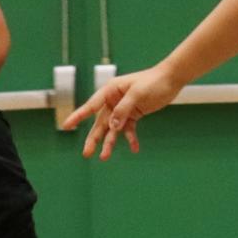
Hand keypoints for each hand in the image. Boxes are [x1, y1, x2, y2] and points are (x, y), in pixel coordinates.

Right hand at [62, 65, 183, 159]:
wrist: (171, 79)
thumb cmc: (153, 81)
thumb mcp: (137, 94)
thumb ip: (123, 109)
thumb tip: (113, 126)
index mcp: (110, 91)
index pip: (91, 105)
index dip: (78, 116)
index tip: (66, 125)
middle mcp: (113, 101)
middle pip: (100, 122)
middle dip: (93, 138)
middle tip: (86, 153)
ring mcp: (122, 109)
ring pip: (112, 129)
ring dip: (109, 143)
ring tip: (104, 157)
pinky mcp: (133, 115)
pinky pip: (128, 130)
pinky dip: (131, 139)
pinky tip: (134, 149)